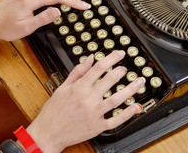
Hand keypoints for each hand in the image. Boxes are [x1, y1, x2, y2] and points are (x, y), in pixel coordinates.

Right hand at [26, 50, 145, 152]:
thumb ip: (78, 71)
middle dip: (121, 71)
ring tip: (140, 82)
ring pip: (117, 99)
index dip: (112, 58)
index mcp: (79, 88)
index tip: (120, 54)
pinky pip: (115, 120)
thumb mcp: (62, 87)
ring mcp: (94, 114)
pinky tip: (135, 107)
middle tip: (127, 68)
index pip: (99, 68)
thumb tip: (90, 58)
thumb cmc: (53, 111)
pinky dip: (127, 114)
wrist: (48, 133)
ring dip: (130, 89)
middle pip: (110, 80)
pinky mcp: (97, 127)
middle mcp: (88, 99)